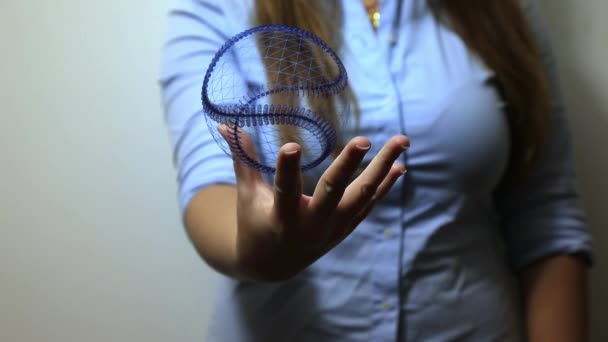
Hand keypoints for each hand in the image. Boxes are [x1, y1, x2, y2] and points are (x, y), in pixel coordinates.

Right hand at [219, 125, 408, 281]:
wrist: (273, 265)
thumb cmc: (255, 223)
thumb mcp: (246, 195)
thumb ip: (242, 160)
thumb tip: (226, 125)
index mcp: (281, 218)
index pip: (284, 191)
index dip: (287, 170)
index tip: (292, 147)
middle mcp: (311, 224)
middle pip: (333, 193)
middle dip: (348, 166)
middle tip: (363, 139)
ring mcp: (333, 228)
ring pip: (362, 197)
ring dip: (383, 169)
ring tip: (402, 141)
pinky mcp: (345, 229)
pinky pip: (369, 205)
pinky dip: (385, 186)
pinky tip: (401, 165)